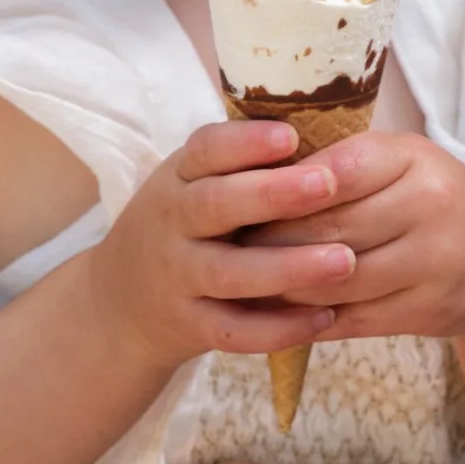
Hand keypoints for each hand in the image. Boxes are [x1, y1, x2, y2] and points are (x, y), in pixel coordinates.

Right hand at [85, 116, 359, 367]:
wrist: (120, 301)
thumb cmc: (183, 225)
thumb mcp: (193, 183)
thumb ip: (242, 164)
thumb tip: (330, 133)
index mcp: (179, 177)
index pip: (206, 150)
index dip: (246, 141)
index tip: (291, 135)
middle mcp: (173, 223)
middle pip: (217, 205)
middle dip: (273, 194)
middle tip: (328, 184)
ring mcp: (179, 276)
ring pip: (230, 272)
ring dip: (288, 267)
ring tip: (344, 260)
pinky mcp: (189, 326)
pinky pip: (235, 331)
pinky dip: (279, 328)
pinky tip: (325, 316)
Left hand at [244, 131, 464, 341]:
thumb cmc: (433, 199)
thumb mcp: (401, 164)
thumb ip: (342, 165)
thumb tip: (256, 177)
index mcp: (415, 157)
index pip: (335, 170)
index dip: (283, 187)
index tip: (240, 196)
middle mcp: (431, 206)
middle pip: (329, 229)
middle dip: (272, 240)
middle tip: (228, 245)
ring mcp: (436, 262)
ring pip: (336, 281)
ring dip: (284, 286)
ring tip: (246, 280)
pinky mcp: (430, 310)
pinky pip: (355, 319)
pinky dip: (311, 319)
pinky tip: (282, 313)